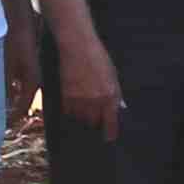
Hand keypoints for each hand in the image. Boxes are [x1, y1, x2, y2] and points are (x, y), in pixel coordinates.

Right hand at [47, 15, 121, 138]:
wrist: (77, 45)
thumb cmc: (97, 58)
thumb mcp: (112, 75)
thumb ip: (115, 94)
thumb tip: (118, 109)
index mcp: (110, 95)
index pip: (110, 123)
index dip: (110, 133)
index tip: (108, 138)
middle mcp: (96, 101)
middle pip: (94, 122)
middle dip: (95, 121)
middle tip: (94, 117)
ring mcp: (80, 100)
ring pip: (80, 118)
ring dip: (82, 115)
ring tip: (83, 104)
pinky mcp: (66, 96)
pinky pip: (68, 111)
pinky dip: (70, 109)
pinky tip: (73, 101)